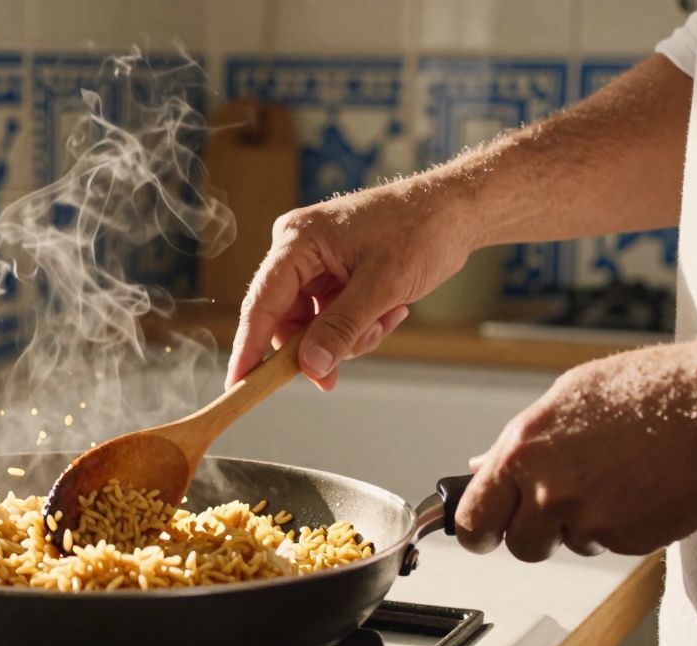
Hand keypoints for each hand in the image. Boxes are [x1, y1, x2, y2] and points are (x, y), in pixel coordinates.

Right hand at [227, 180, 476, 389]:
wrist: (457, 209)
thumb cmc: (422, 230)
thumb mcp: (382, 286)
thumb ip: (341, 328)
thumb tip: (309, 367)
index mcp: (297, 240)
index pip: (261, 303)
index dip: (248, 347)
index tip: (238, 384)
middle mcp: (297, 249)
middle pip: (286, 320)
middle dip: (320, 345)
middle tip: (341, 369)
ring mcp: (315, 263)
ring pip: (311, 325)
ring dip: (349, 335)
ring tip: (387, 319)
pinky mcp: (332, 273)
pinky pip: (331, 317)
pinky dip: (358, 325)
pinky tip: (389, 312)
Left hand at [456, 340, 696, 560]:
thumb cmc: (647, 391)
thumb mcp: (564, 400)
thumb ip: (517, 443)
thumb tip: (481, 466)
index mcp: (521, 451)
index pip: (472, 518)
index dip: (476, 532)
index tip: (482, 534)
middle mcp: (547, 489)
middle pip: (518, 545)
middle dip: (533, 534)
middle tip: (559, 508)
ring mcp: (587, 518)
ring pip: (567, 545)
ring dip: (581, 527)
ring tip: (612, 482)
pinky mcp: (626, 538)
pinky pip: (609, 544)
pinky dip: (620, 527)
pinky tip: (638, 490)